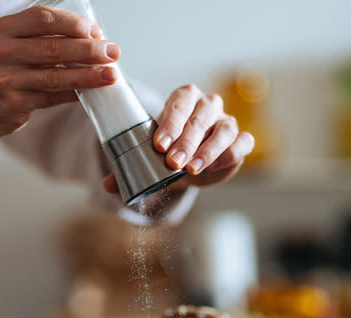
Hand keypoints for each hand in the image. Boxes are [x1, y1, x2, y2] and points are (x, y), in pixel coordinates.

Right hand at [0, 6, 120, 138]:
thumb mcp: (8, 43)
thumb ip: (39, 38)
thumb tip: (90, 39)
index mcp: (1, 29)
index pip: (43, 18)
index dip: (73, 23)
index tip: (96, 31)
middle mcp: (0, 52)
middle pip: (53, 47)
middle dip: (89, 50)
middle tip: (112, 52)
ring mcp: (5, 80)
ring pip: (55, 76)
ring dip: (88, 75)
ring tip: (110, 75)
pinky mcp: (13, 104)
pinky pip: (51, 97)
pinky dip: (73, 94)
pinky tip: (89, 93)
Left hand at [103, 84, 253, 192]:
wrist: (189, 165)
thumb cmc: (169, 154)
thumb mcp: (148, 159)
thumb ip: (128, 170)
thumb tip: (108, 184)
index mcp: (184, 99)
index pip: (180, 102)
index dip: (171, 122)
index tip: (159, 145)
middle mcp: (208, 106)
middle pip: (201, 116)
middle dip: (186, 140)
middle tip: (173, 162)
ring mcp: (227, 121)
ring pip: (224, 129)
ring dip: (208, 150)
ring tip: (192, 169)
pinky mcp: (240, 140)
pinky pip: (243, 142)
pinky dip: (230, 154)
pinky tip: (213, 168)